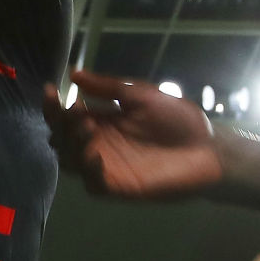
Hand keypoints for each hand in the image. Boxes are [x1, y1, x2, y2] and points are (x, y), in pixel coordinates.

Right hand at [44, 68, 220, 200]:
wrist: (207, 148)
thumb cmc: (178, 120)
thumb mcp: (141, 95)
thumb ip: (108, 87)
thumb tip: (74, 74)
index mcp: (103, 121)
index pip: (68, 115)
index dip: (55, 105)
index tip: (51, 90)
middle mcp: (99, 144)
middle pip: (62, 138)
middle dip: (60, 124)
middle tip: (74, 112)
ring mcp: (107, 166)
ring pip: (71, 161)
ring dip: (71, 145)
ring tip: (87, 128)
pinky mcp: (119, 186)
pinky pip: (93, 183)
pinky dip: (88, 170)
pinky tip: (95, 154)